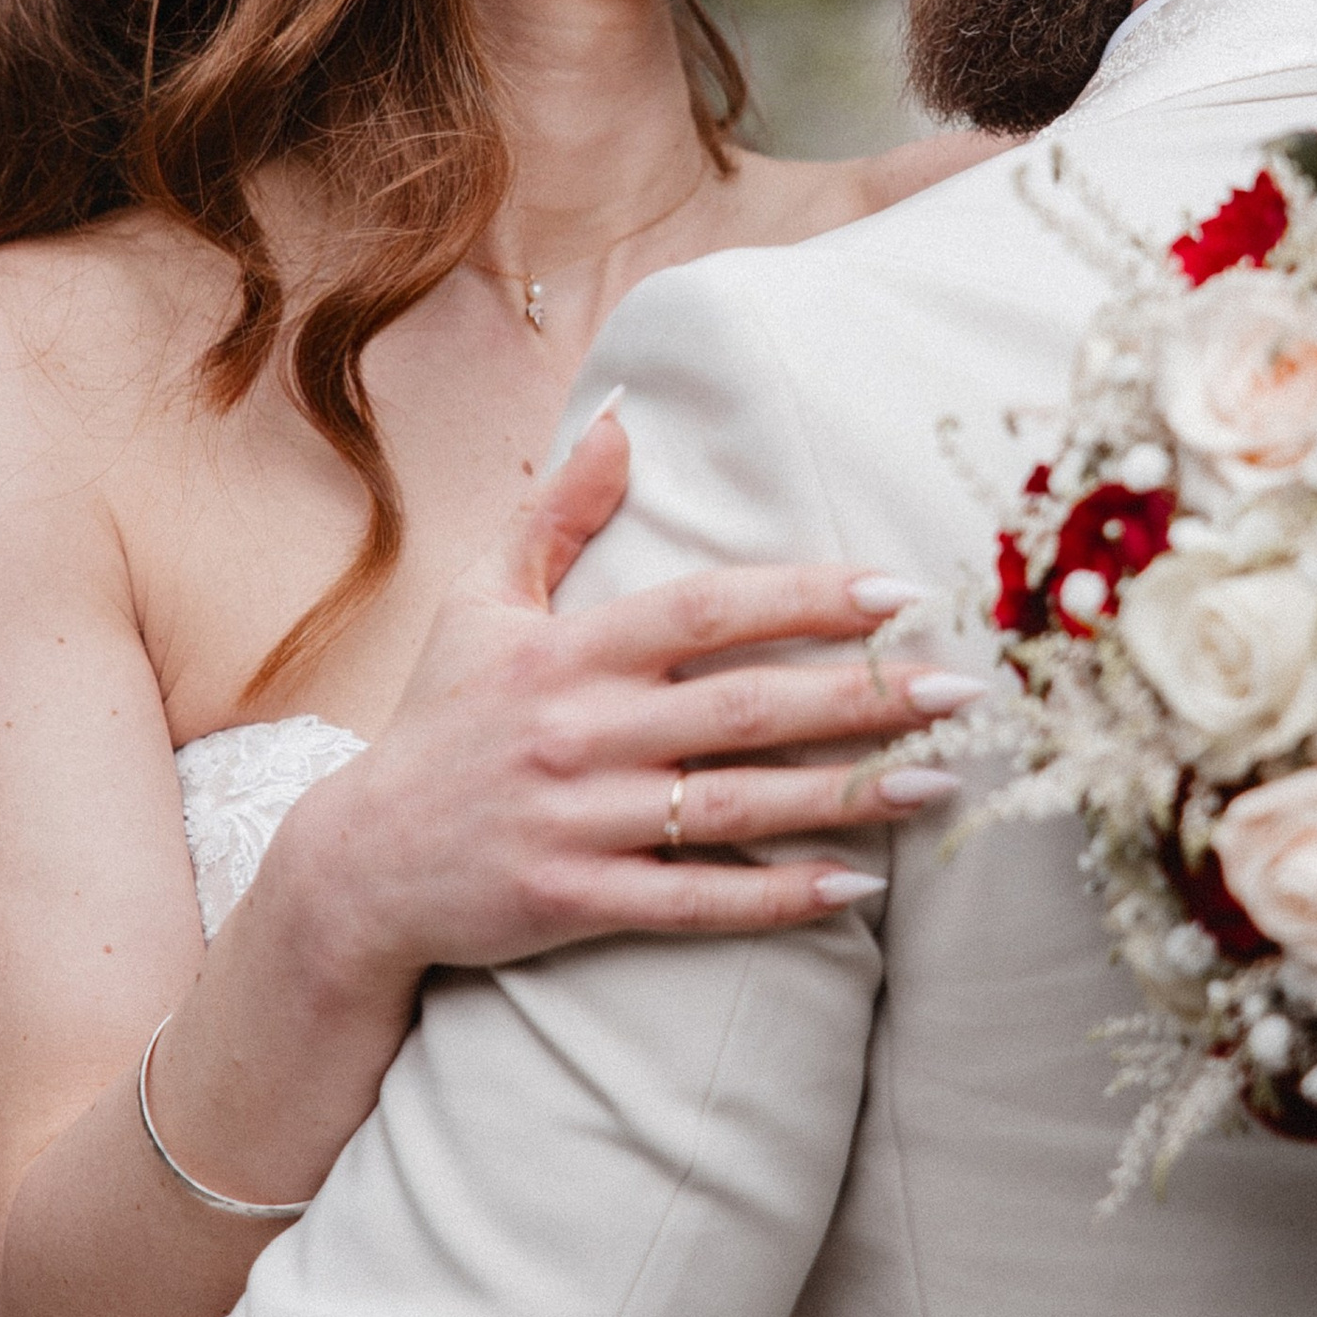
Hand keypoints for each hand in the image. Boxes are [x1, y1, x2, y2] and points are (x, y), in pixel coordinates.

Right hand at [264, 404, 974, 981]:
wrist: (354, 867)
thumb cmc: (436, 724)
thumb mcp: (479, 604)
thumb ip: (557, 513)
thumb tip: (620, 414)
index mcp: (566, 652)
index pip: (706, 609)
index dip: (806, 596)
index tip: (899, 591)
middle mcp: (578, 731)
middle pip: (745, 707)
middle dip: (863, 695)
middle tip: (962, 690)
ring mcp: (578, 821)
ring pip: (736, 806)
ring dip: (846, 796)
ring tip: (940, 782)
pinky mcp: (574, 902)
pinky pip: (695, 902)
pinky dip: (777, 897)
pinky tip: (856, 887)